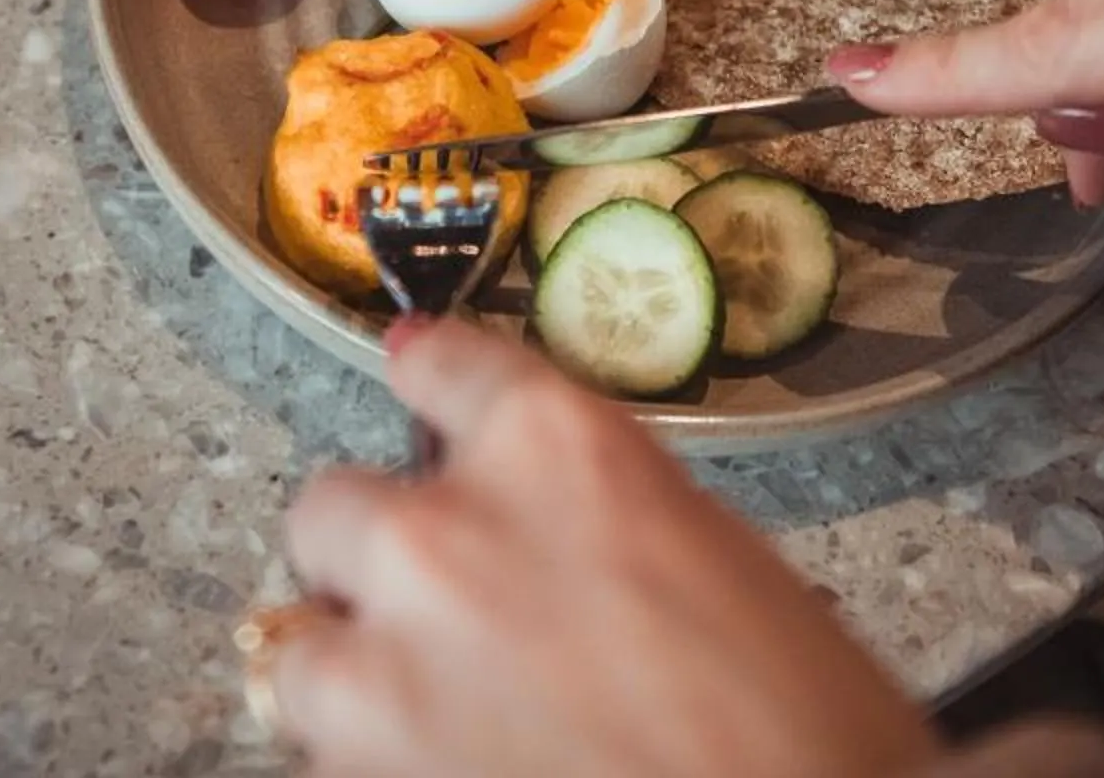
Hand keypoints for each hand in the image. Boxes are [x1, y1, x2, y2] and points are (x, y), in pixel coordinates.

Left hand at [273, 318, 937, 777]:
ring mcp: (386, 668)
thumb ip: (595, 518)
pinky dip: (377, 769)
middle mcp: (447, 536)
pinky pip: (326, 760)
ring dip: (359, 677)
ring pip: (303, 651)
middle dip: (379, 557)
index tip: (414, 377)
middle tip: (444, 611)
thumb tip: (546, 532)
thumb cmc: (800, 729)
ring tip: (443, 723)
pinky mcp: (355, 777)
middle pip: (334, 508)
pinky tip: (459, 776)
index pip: (443, 366)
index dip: (427, 379)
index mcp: (558, 451)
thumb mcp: (718, 563)